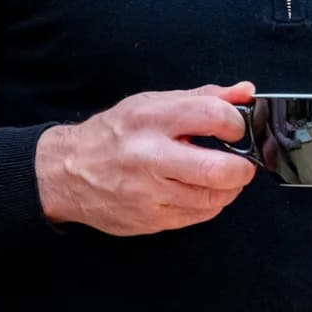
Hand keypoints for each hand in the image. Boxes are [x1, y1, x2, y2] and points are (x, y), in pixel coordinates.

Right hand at [35, 83, 258, 234]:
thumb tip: (244, 92)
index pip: (213, 117)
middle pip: (219, 170)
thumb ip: (202, 97)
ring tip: (218, 176)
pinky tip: (198, 191)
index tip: (235, 129)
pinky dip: (208, 204)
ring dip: (228, 188)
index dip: (236, 124)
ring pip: (214, 199)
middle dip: (242, 168)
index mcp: (150, 118)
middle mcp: (148, 156)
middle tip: (240, 163)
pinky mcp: (150, 219)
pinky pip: (198, 216)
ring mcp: (149, 193)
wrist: (67, 172)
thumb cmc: (112, 135)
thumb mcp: (151, 104)